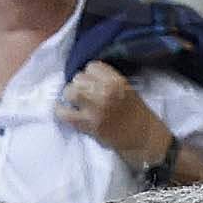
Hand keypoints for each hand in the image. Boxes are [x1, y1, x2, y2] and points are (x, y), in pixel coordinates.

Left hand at [58, 62, 174, 163]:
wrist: (140, 136)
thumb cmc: (134, 112)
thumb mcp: (125, 87)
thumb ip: (106, 79)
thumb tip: (83, 75)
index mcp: (116, 81)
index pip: (91, 66)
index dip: (91, 74)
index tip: (93, 81)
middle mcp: (104, 93)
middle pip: (78, 78)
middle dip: (80, 84)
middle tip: (85, 93)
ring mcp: (94, 109)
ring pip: (69, 92)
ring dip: (71, 96)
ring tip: (77, 102)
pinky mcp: (86, 124)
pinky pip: (63, 113)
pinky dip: (61, 111)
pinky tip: (65, 111)